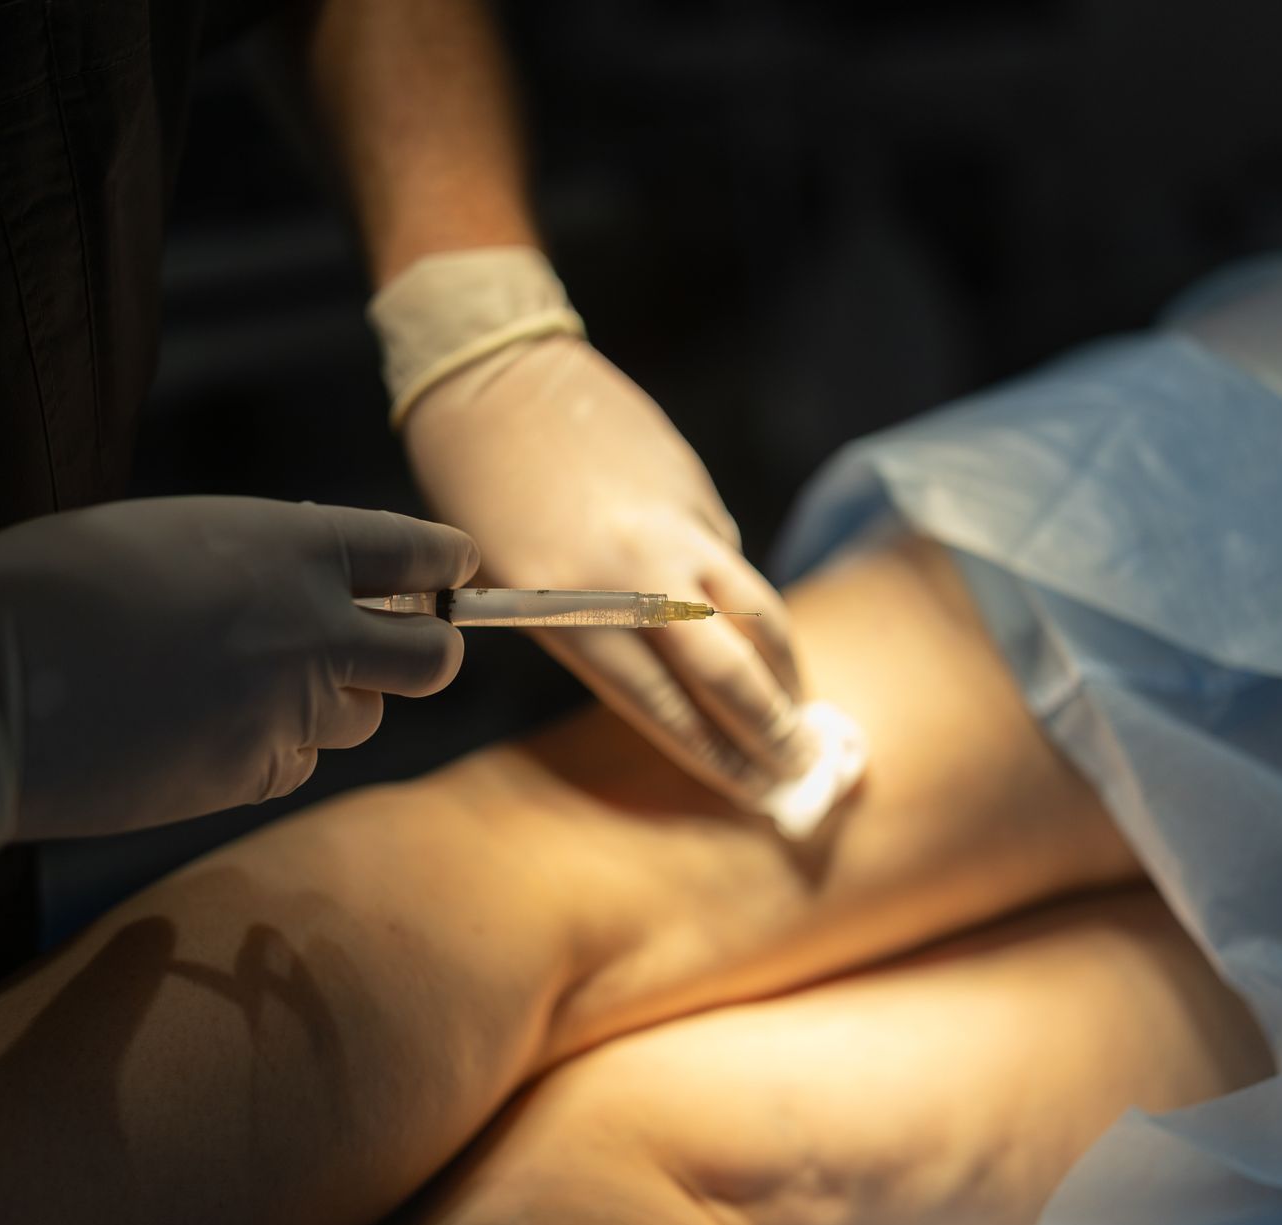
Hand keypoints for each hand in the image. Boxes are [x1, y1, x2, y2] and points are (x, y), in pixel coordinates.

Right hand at [0, 496, 476, 837]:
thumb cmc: (42, 589)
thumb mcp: (166, 534)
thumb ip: (256, 556)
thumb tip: (302, 574)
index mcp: (292, 546)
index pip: (420, 551)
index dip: (446, 565)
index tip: (455, 573)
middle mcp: (314, 629)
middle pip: (435, 658)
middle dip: (427, 652)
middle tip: (398, 649)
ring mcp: (289, 711)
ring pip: (361, 719)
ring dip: (332, 706)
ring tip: (251, 687)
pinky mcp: (251, 776)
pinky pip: (296, 767)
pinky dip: (272, 753)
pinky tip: (207, 734)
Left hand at [402, 335, 814, 803]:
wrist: (496, 374)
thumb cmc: (479, 494)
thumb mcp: (512, 587)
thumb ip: (595, 634)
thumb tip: (680, 676)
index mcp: (571, 607)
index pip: (665, 705)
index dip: (717, 757)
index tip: (754, 794)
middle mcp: (635, 571)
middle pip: (729, 669)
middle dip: (772, 729)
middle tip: (801, 769)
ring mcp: (676, 525)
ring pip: (756, 610)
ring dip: (787, 670)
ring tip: (802, 709)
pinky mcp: (697, 488)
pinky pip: (734, 558)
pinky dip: (751, 602)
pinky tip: (757, 630)